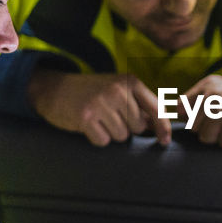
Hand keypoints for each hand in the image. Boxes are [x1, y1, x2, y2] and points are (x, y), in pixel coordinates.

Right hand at [27, 69, 171, 146]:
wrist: (56, 89)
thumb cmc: (93, 92)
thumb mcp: (118, 90)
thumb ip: (140, 105)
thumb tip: (159, 127)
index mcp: (130, 81)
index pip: (156, 108)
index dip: (163, 127)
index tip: (165, 140)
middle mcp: (118, 90)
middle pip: (138, 127)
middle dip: (126, 127)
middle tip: (110, 115)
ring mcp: (101, 102)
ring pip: (121, 136)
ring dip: (111, 133)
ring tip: (99, 119)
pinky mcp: (86, 117)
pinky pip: (104, 141)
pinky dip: (97, 137)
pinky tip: (89, 125)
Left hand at [185, 75, 221, 148]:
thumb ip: (199, 98)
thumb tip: (176, 111)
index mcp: (209, 84)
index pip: (181, 108)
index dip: (192, 118)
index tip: (208, 118)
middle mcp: (214, 94)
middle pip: (193, 127)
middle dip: (209, 130)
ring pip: (205, 138)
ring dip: (221, 137)